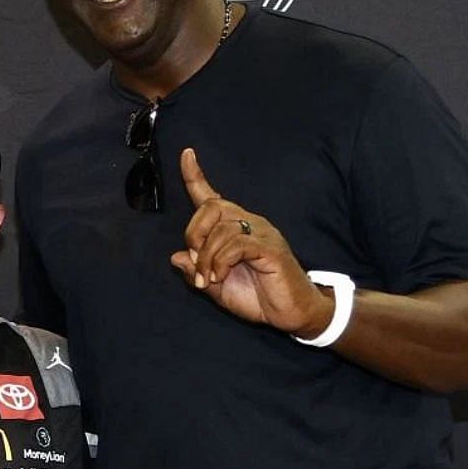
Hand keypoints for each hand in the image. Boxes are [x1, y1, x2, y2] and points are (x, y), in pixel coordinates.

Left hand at [168, 148, 331, 336]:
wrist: (291, 314)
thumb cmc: (258, 297)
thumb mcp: (218, 288)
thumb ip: (197, 272)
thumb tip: (176, 257)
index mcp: (235, 228)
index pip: (212, 197)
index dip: (195, 176)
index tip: (186, 154)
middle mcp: (249, 223)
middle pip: (211, 207)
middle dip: (194, 234)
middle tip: (196, 263)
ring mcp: (261, 233)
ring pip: (221, 229)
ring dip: (206, 257)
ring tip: (209, 279)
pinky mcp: (270, 248)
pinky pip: (236, 244)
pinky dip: (220, 261)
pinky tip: (219, 276)